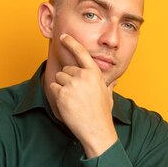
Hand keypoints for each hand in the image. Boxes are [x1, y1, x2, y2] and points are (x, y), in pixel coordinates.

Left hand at [48, 34, 117, 157]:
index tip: (63, 37)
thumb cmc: (102, 114)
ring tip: (72, 101)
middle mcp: (83, 76)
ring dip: (62, 88)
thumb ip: (108, 85)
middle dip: (68, 80)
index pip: (81, 53)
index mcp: (94, 73)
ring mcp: (71, 84)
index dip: (71, 43)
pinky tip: (66, 104)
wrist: (96, 130)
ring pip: (58, 78)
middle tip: (76, 96)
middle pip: (66, 70)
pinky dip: (56, 95)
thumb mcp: (108, 95)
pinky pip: (52, 88)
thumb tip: (114, 80)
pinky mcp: (61, 94)